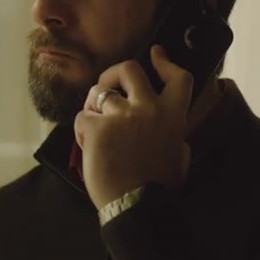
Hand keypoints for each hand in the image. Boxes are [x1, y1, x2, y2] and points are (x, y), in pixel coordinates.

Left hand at [74, 46, 191, 209]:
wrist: (136, 206)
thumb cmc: (156, 186)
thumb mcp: (177, 156)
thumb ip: (172, 135)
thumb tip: (170, 132)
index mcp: (172, 115)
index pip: (177, 77)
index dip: (165, 61)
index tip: (156, 53)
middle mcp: (148, 108)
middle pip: (128, 70)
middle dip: (112, 75)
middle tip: (106, 88)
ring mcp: (121, 116)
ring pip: (98, 93)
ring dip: (93, 106)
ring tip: (94, 127)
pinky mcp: (96, 127)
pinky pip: (82, 117)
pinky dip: (81, 130)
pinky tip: (87, 145)